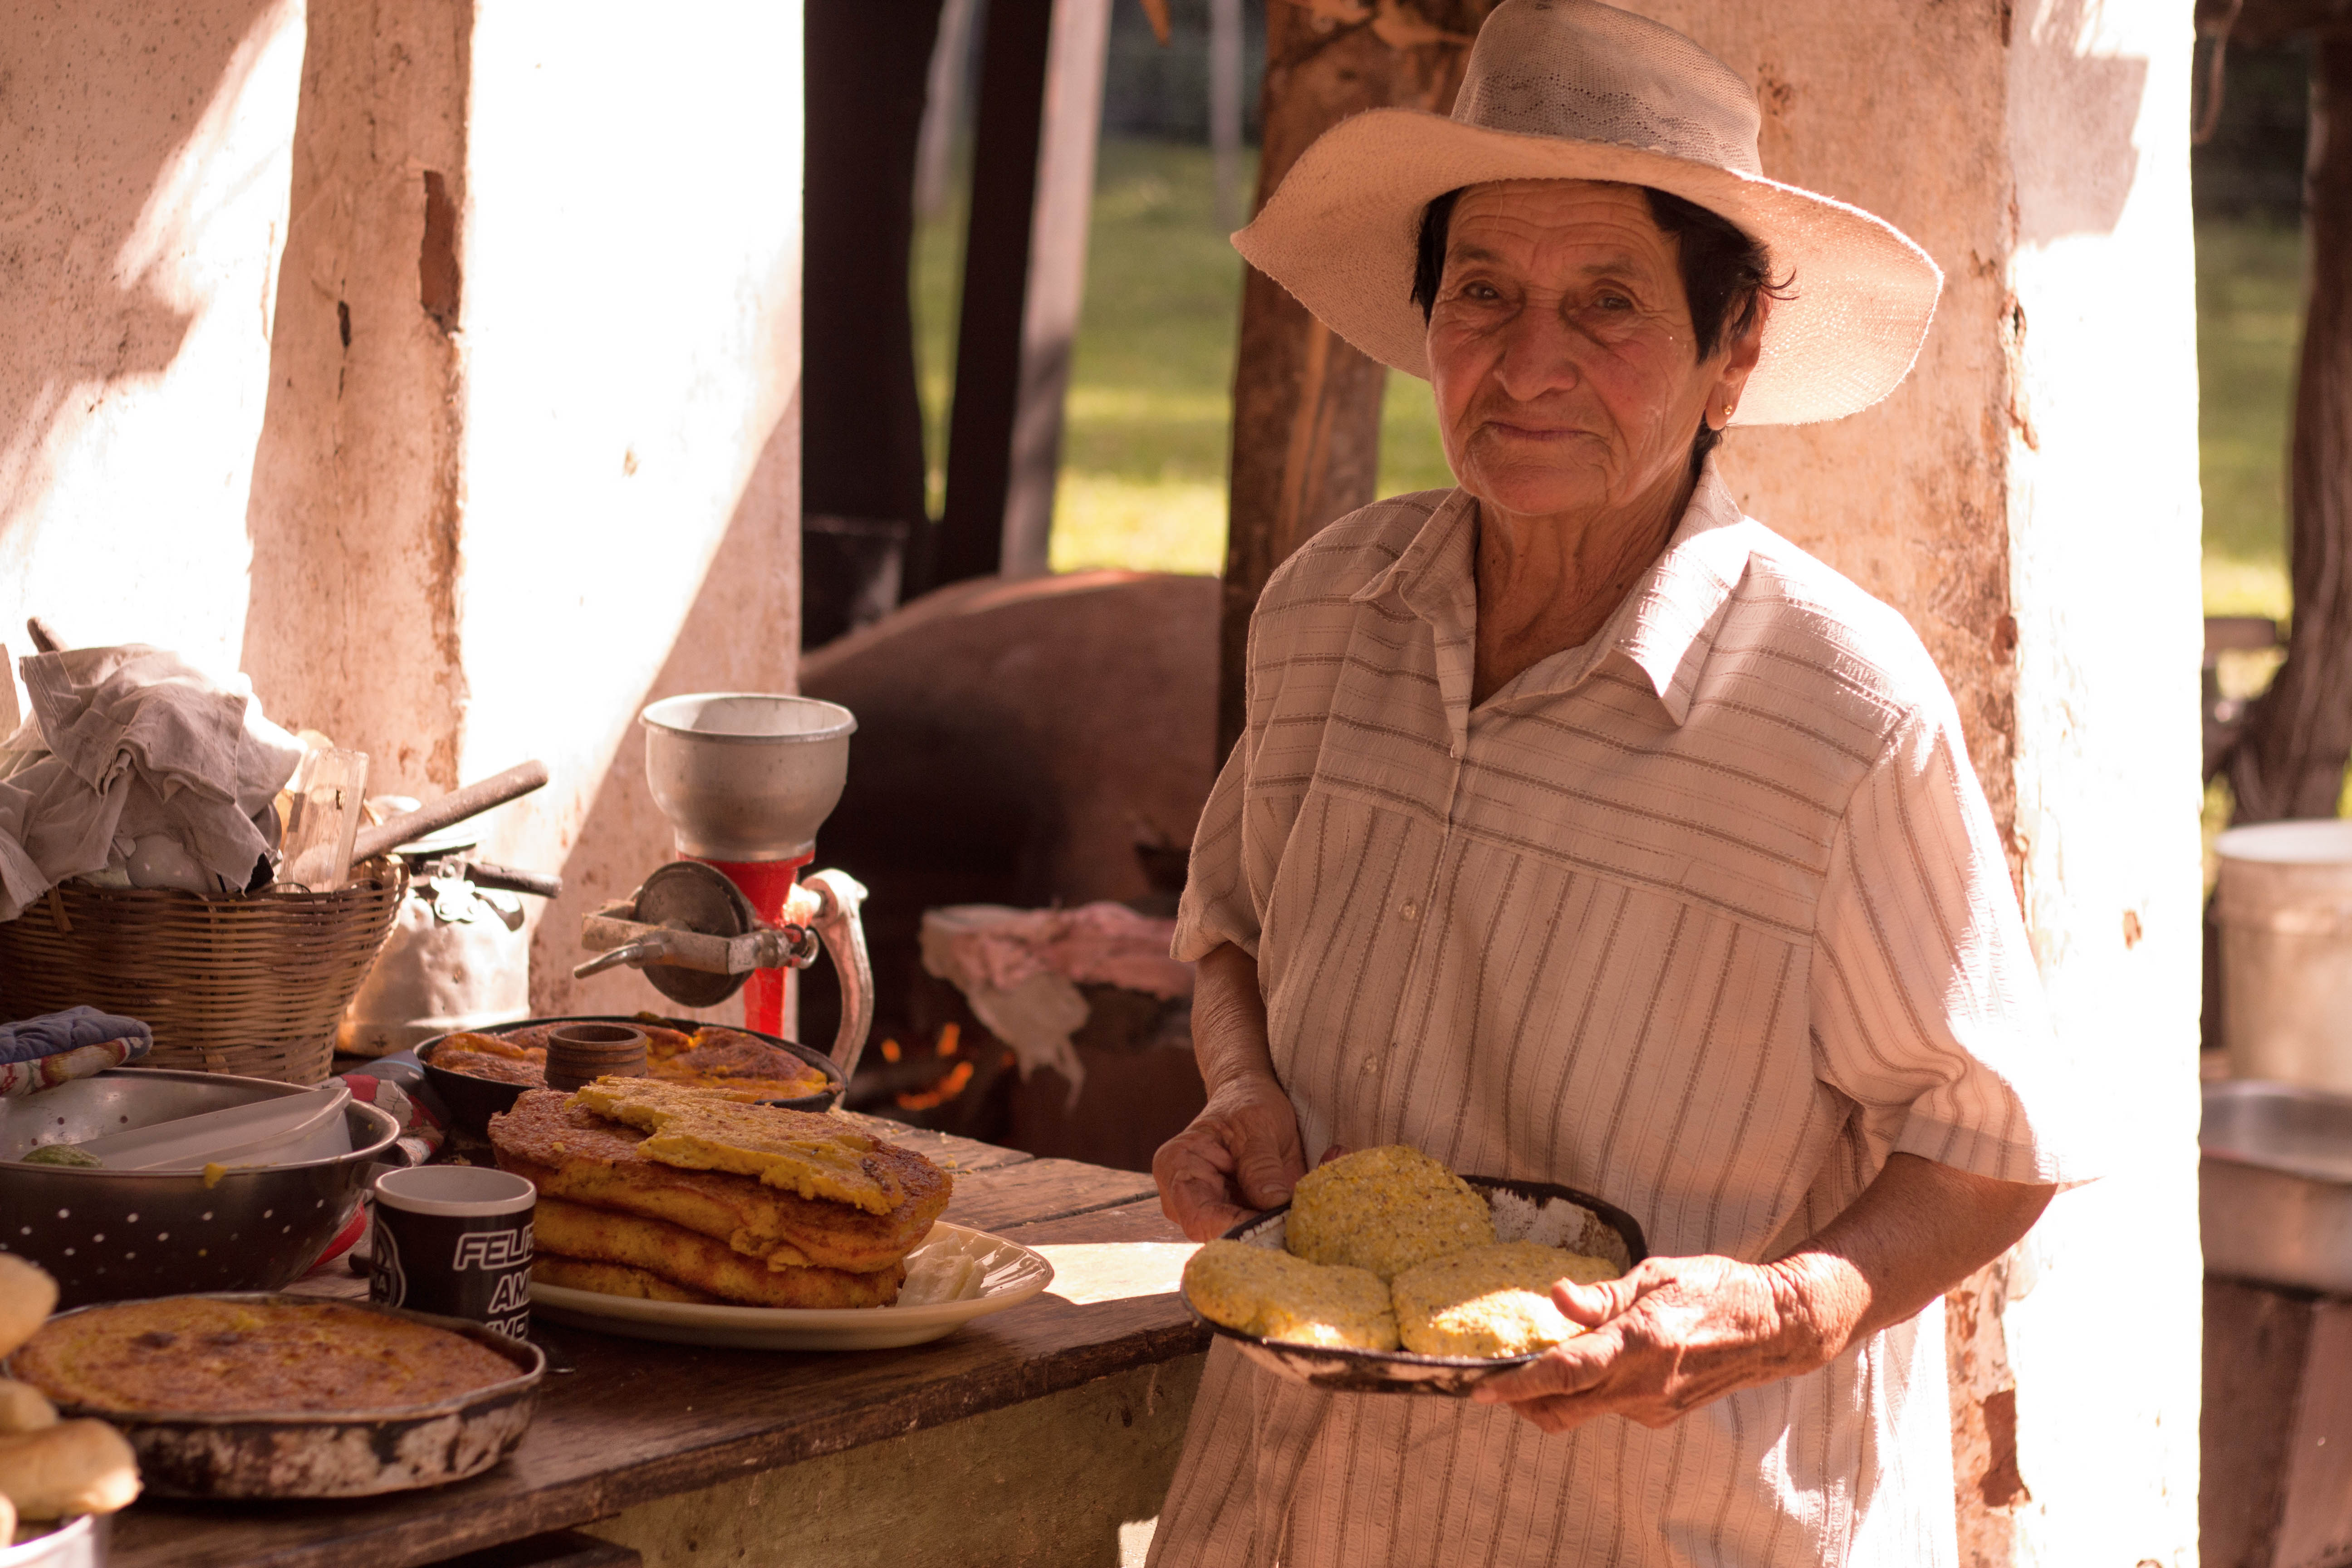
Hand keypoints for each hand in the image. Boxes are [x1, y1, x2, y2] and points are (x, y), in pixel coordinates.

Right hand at [1154, 1075, 1305, 1241]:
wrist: (1248, 1093)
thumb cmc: (1246, 1101)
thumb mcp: (1258, 1124)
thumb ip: (1261, 1165)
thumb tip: (1273, 1205)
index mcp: (1177, 1167)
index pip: (1200, 1217)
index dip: (1238, 1227)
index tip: (1278, 1225)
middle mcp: (1184, 1196)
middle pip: (1219, 1235)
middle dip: (1262, 1232)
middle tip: (1299, 1223)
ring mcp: (1207, 1209)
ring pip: (1241, 1238)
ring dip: (1276, 1227)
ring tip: (1303, 1205)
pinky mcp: (1232, 1215)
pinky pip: (1255, 1230)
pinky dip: (1281, 1221)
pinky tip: (1301, 1203)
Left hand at [1471, 1254, 1845, 1433]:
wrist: (1773, 1329)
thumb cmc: (1715, 1289)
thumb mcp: (1656, 1276)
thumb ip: (1602, 1296)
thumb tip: (1556, 1297)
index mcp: (1639, 1341)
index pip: (1564, 1372)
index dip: (1516, 1385)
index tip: (1480, 1390)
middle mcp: (1643, 1384)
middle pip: (1562, 1408)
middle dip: (1521, 1401)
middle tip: (1493, 1384)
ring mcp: (1653, 1407)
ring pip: (1584, 1411)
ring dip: (1555, 1396)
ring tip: (1540, 1367)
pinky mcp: (1662, 1416)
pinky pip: (1611, 1409)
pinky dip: (1590, 1393)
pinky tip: (1595, 1364)